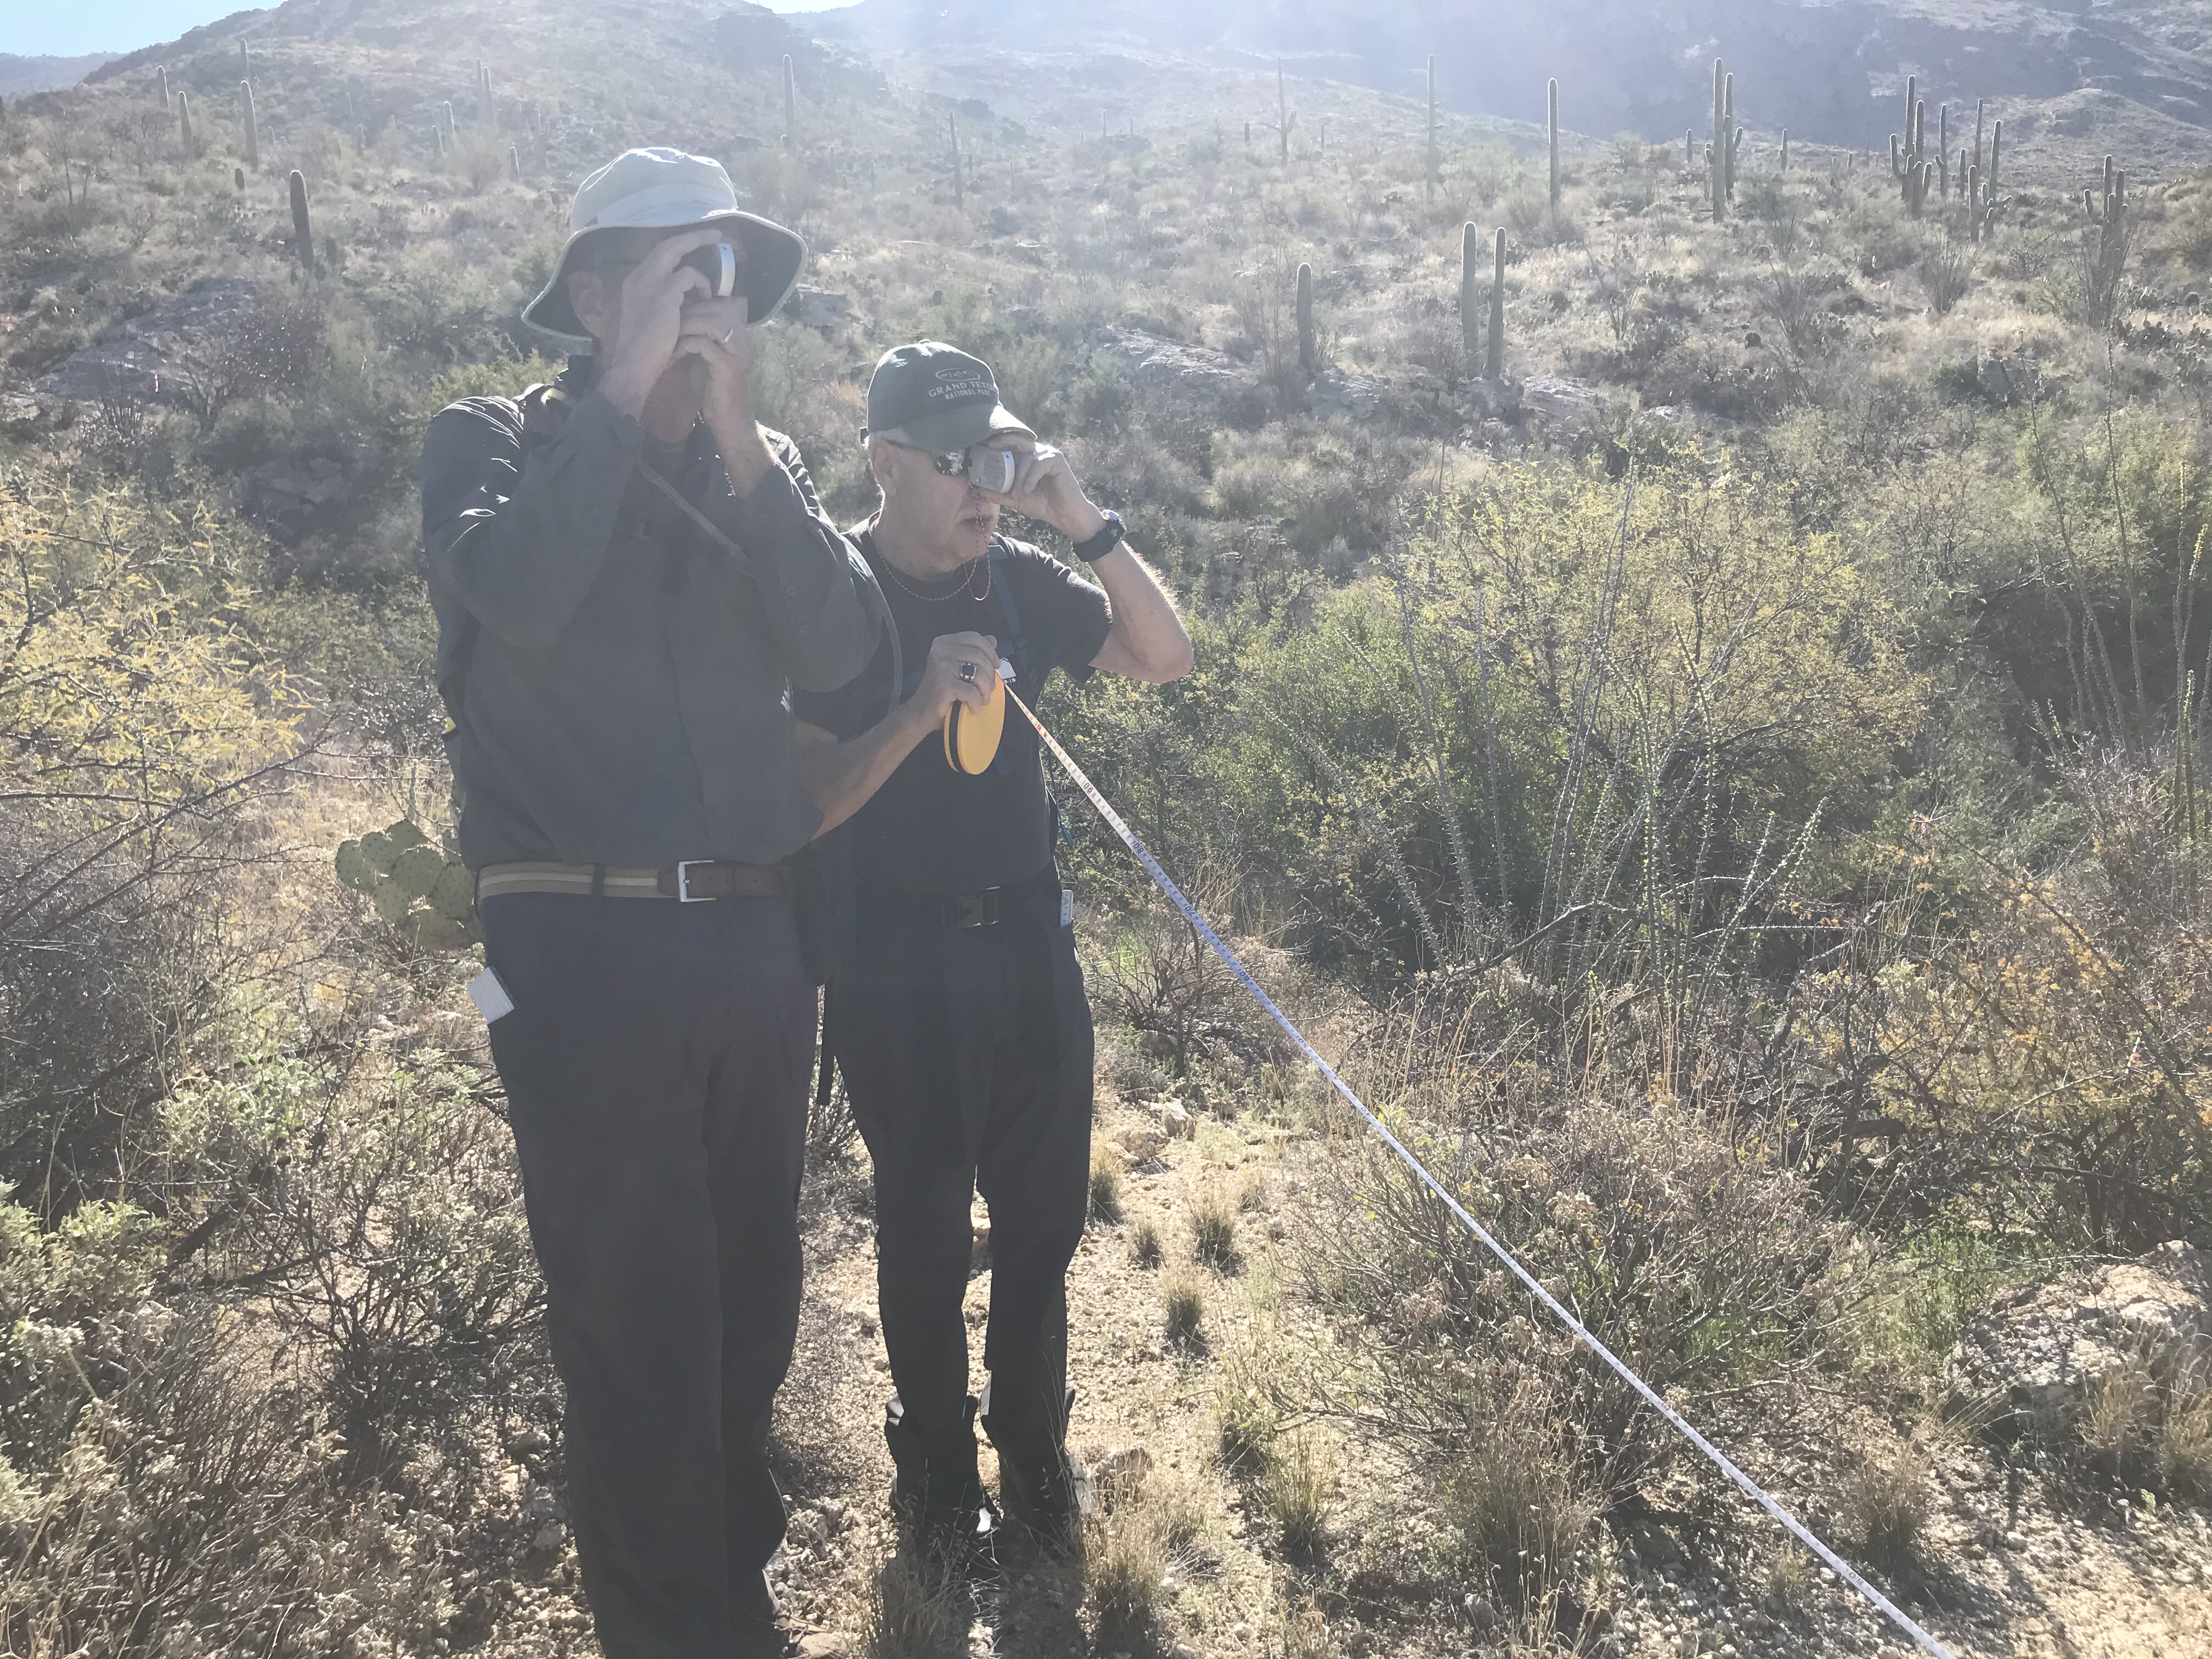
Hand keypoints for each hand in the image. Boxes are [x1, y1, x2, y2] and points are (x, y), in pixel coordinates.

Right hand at [598, 227, 722, 416]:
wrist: (633, 366)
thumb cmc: (642, 352)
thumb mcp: (649, 320)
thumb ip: (661, 304)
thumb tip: (682, 299)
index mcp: (633, 283)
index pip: (657, 256)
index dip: (677, 249)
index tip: (693, 245)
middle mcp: (639, 277)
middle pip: (667, 245)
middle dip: (693, 237)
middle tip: (714, 235)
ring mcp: (650, 282)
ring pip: (678, 253)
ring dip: (700, 272)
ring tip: (711, 290)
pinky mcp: (664, 293)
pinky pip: (690, 276)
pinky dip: (702, 285)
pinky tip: (706, 302)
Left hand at [676, 292, 755, 432]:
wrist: (729, 421)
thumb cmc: (713, 388)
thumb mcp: (706, 355)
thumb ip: (700, 334)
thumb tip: (679, 313)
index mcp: (739, 333)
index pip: (717, 304)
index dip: (694, 306)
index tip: (673, 317)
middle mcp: (744, 339)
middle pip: (714, 309)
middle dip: (687, 314)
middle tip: (667, 325)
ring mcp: (739, 352)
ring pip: (710, 323)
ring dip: (686, 327)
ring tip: (670, 337)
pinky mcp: (729, 367)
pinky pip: (702, 344)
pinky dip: (684, 346)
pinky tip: (673, 356)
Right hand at [909, 631, 999, 725]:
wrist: (921, 713)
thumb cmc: (941, 691)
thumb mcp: (958, 667)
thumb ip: (975, 652)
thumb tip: (993, 640)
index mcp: (944, 642)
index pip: (974, 638)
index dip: (990, 651)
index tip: (996, 665)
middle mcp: (941, 650)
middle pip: (980, 656)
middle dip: (990, 676)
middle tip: (987, 690)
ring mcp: (942, 666)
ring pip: (979, 674)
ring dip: (985, 691)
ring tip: (982, 700)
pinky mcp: (944, 683)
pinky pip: (972, 692)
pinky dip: (976, 703)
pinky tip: (973, 708)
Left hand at [982, 444, 1109, 542]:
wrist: (1064, 515)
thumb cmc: (1042, 504)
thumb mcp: (1015, 499)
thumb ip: (998, 493)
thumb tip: (977, 489)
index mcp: (1026, 458)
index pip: (1009, 445)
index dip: (996, 444)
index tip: (981, 447)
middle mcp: (1036, 452)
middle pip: (1016, 441)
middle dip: (1002, 444)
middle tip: (989, 450)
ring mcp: (1047, 454)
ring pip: (1026, 458)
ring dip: (1018, 477)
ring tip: (1016, 494)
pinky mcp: (1057, 460)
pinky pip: (1038, 464)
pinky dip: (1030, 478)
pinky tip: (1027, 490)